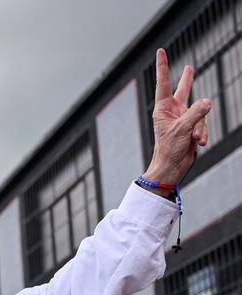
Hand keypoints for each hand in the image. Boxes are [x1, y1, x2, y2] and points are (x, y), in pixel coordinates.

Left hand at [144, 48, 211, 184]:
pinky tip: (198, 143)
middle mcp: (173, 112)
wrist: (172, 167)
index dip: (163, 66)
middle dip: (187, 81)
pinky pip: (203, 125)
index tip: (161, 51)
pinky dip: (202, 134)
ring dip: (199, 127)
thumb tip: (208, 101)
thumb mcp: (182, 129)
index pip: (163, 83)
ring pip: (200, 113)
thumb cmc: (169, 149)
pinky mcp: (192, 128)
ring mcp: (184, 119)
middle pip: (183, 91)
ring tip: (194, 139)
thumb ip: (196, 113)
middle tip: (189, 67)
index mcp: (163, 109)